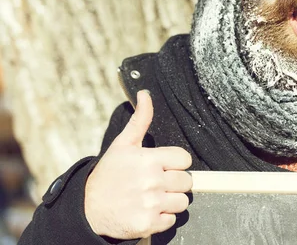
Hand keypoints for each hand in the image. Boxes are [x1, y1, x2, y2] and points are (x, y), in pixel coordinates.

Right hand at [85, 90, 192, 238]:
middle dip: (174, 183)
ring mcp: (151, 203)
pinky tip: (148, 211)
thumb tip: (145, 94)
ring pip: (182, 202)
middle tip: (157, 183)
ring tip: (153, 197)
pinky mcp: (148, 223)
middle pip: (187, 181)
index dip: (176, 163)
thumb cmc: (108, 175)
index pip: (184, 159)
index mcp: (149, 159)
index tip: (163, 167)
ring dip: (171, 201)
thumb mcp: (122, 144)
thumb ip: (140, 120)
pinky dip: (162, 218)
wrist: (87, 208)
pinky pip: (172, 220)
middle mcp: (152, 181)